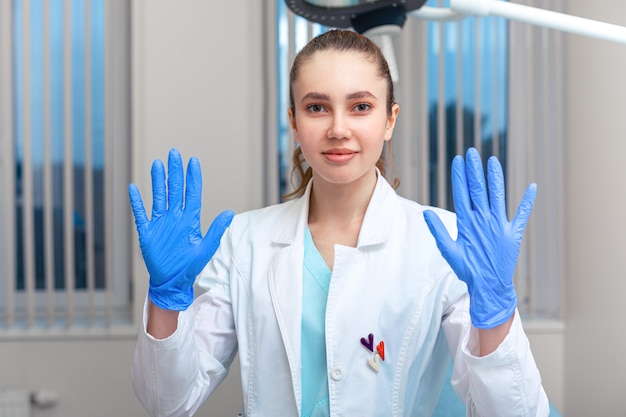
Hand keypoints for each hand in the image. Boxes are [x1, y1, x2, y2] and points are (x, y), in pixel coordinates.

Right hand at [128, 148, 233, 310]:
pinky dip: (137, 202)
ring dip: (157, 180)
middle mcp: (175, 217)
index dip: (193, 177)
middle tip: (174, 153)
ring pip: (159, 196)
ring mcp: (160, 223)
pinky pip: (141, 214)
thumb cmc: (190, 266)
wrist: (172, 281)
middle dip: (175, 171)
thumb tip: (230, 212)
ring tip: (158, 163)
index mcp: (190, 220)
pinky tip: (134, 188)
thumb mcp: (206, 248)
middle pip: (175, 189)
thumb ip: (216, 230)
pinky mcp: (147, 231)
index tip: (193, 161)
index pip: (192, 193)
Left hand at [423, 148, 535, 328]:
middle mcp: (482, 218)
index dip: (460, 177)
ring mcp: (497, 224)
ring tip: (492, 161)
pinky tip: (532, 188)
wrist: (486, 284)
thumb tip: (426, 213)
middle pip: (478, 189)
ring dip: (495, 178)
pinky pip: (522, 214)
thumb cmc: (467, 269)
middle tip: (472, 152)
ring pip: (497, 196)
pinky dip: (527, 202)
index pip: (462, 194)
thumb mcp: (449, 250)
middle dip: (475, 171)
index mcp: (467, 221)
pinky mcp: (512, 233)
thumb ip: (438, 231)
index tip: (457, 160)